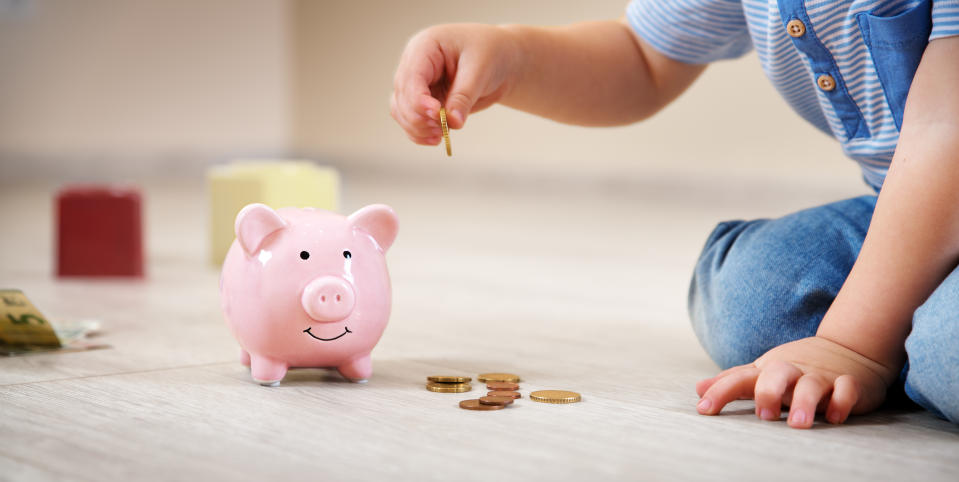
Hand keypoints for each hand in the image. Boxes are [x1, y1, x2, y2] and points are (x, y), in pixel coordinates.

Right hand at [391, 24, 519, 144]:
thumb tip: (452, 122)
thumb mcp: (480, 70)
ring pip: (401, 111)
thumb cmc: (491, 53)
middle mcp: (414, 64)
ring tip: (441, 136)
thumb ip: (464, 97)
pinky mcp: (424, 100)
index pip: (412, 78)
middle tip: (442, 129)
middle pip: (403, 97)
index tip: (437, 115)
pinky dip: (420, 132)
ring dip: (417, 128)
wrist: (501, 59)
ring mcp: (417, 83)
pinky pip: (411, 119)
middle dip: (419, 118)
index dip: (419, 100)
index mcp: (425, 47)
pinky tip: (436, 139)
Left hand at [695, 336, 897, 427]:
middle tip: (764, 416)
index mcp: (768, 370)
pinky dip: (841, 401)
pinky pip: (846, 389)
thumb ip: (733, 381)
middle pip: (776, 373)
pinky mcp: (848, 383)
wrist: (847, 348)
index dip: (720, 391)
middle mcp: (792, 370)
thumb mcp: (762, 371)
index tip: (703, 409)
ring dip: (805, 402)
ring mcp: (820, 376)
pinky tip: (834, 417)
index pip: (739, 378)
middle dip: (768, 392)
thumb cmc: (795, 367)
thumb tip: (698, 389)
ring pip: (811, 383)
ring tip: (798, 424)